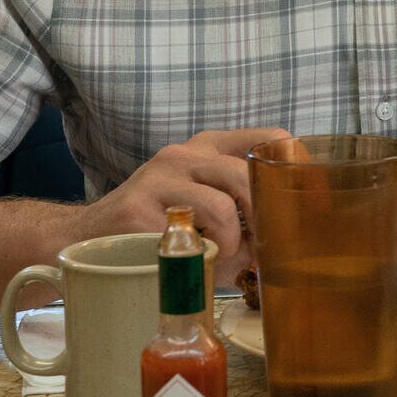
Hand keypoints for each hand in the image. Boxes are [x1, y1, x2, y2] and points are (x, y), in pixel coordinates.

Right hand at [75, 127, 290, 284]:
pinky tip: (191, 257)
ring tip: (220, 254)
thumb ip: (250, 225)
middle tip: (261, 244)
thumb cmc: (162, 231)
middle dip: (265, 216)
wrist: (88, 240)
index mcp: (211, 149)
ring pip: (224, 202)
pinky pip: (191, 230)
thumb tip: (287, 245)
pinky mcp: (139, 205)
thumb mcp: (212, 218)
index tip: (308, 206)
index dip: (296, 170)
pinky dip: (203, 251)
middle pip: (250, 171)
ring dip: (232, 240)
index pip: (271, 139)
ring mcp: (161, 175)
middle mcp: (186, 153)